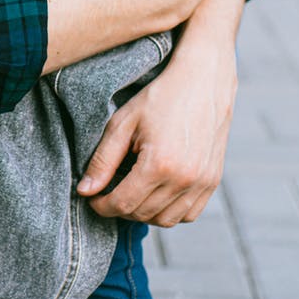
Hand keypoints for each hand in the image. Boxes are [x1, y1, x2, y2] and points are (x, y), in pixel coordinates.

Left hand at [76, 0, 245, 226]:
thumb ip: (102, 160)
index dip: (101, 206)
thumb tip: (85, 191)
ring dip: (144, 213)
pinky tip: (156, 192)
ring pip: (166, 220)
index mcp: (159, 165)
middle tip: (108, 192)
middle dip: (119, 208)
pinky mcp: (214, 180)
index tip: (92, 199)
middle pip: (142, 214)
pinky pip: (188, 214)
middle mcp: (185, 179)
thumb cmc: (160, 96)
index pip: (122, 204)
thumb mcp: (123, 122)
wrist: (204, 79)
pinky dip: (169, 211)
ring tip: (131, 192)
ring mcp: (203, 182)